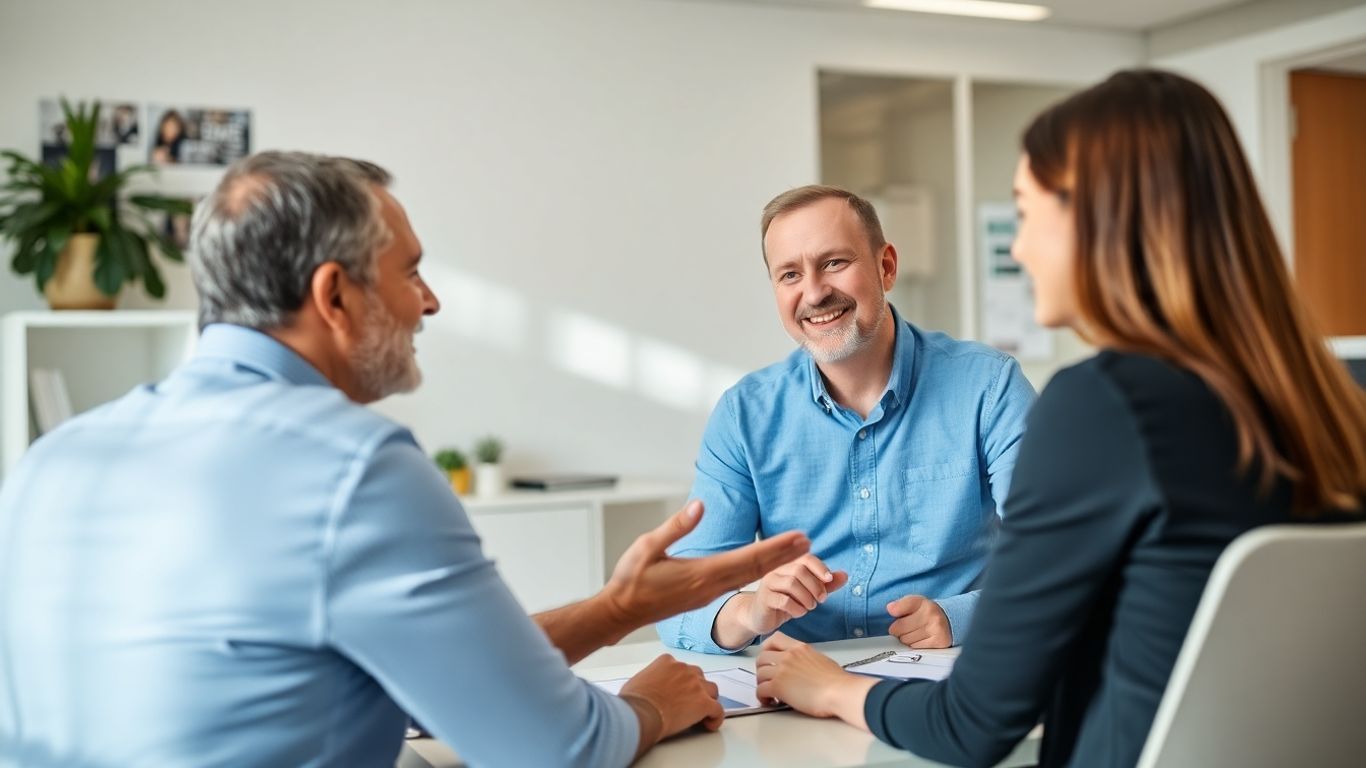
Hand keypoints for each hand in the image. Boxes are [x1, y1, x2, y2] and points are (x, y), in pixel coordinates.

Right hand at [602, 500, 809, 628]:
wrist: (621, 612)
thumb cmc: (631, 580)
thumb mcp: (648, 546)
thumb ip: (676, 526)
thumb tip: (699, 506)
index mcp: (702, 574)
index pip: (749, 559)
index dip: (777, 548)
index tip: (799, 538)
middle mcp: (711, 586)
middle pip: (756, 570)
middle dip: (784, 556)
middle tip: (810, 543)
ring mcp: (708, 594)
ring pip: (749, 577)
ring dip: (774, 564)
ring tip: (795, 552)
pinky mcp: (704, 596)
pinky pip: (738, 583)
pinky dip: (757, 572)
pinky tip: (763, 567)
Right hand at [619, 654, 723, 746]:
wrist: (641, 713)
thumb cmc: (634, 701)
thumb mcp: (636, 683)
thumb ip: (646, 682)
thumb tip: (644, 693)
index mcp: (667, 662)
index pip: (680, 668)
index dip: (680, 681)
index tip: (677, 692)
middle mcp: (684, 669)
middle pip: (697, 676)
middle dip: (695, 688)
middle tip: (688, 702)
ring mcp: (696, 685)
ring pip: (711, 690)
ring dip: (708, 699)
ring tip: (701, 712)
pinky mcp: (703, 703)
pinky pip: (718, 710)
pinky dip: (715, 718)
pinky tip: (709, 724)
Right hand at [743, 554, 849, 635]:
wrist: (759, 617)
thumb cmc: (784, 602)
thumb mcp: (807, 593)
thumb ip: (825, 584)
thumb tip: (844, 575)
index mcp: (788, 565)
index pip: (806, 558)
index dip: (820, 567)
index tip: (829, 579)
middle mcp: (777, 571)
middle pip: (800, 570)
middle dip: (815, 586)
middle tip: (821, 599)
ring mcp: (768, 584)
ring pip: (791, 583)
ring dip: (806, 597)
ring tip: (810, 607)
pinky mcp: (764, 599)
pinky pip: (783, 600)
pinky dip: (796, 608)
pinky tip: (799, 613)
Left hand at [754, 632, 877, 726]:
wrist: (839, 692)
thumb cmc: (837, 681)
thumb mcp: (820, 659)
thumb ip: (806, 659)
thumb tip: (802, 667)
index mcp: (799, 648)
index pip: (774, 639)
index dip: (766, 649)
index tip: (767, 658)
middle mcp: (788, 656)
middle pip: (762, 657)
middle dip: (762, 670)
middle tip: (767, 679)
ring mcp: (782, 670)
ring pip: (759, 674)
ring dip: (762, 685)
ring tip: (770, 694)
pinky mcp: (778, 687)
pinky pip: (760, 690)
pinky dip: (762, 698)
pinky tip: (770, 702)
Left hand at [886, 595, 952, 647]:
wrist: (949, 621)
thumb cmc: (927, 613)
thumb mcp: (914, 603)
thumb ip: (900, 604)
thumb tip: (890, 608)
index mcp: (922, 602)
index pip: (897, 608)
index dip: (894, 612)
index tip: (894, 613)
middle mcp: (931, 614)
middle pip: (898, 628)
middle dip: (899, 630)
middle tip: (907, 626)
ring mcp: (936, 629)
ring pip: (906, 640)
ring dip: (907, 639)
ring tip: (915, 633)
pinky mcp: (939, 642)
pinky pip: (915, 648)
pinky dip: (915, 645)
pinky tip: (921, 639)